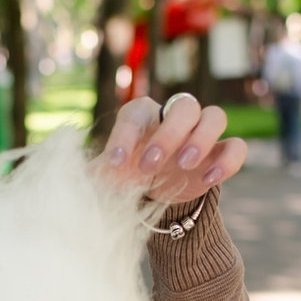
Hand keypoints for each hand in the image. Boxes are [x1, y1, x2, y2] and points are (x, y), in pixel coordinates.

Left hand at [96, 93, 247, 204]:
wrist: (155, 194)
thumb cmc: (126, 176)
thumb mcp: (104, 177)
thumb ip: (89, 175)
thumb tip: (63, 181)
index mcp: (142, 116)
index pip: (136, 114)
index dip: (126, 136)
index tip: (116, 163)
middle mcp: (174, 117)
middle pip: (184, 105)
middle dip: (169, 133)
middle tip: (150, 165)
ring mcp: (201, 133)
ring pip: (214, 116)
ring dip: (202, 138)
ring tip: (185, 165)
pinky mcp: (220, 154)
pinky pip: (237, 146)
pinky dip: (227, 160)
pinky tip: (209, 180)